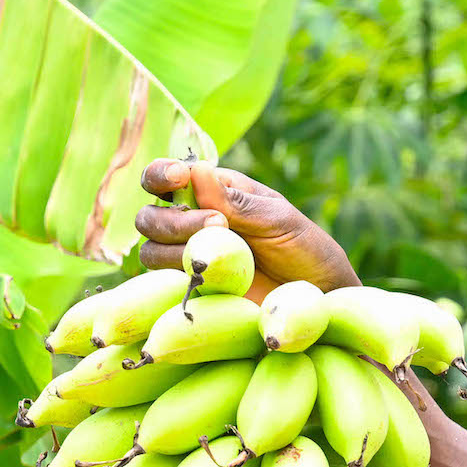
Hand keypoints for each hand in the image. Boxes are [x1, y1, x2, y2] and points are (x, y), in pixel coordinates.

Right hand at [134, 159, 358, 298]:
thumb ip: (236, 201)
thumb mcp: (276, 218)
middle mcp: (190, 223)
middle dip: (174, 220)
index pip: (164, 176)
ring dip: (178, 248)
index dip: (161, 174)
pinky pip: (164, 285)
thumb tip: (197, 171)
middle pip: (148, 217)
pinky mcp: (191, 290)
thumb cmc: (302, 248)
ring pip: (150, 251)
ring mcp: (187, 258)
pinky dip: (180, 278)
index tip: (180, 177)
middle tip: (219, 224)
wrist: (318, 296)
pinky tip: (212, 277)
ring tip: (224, 253)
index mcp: (209, 192)